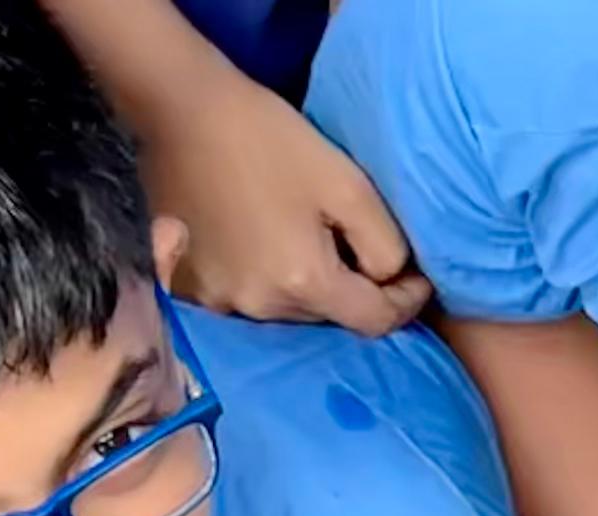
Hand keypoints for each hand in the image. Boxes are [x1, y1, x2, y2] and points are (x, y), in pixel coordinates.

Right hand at [150, 96, 432, 335]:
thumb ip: (384, 243)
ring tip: (304, 239)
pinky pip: (250, 300)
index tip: (417, 278)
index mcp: (303, 282)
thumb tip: (396, 279)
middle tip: (354, 244)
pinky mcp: (193, 292)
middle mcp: (261, 307)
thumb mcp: (347, 184)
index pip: (375, 321)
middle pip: (329, 316)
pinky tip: (263, 242)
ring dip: (307, 285)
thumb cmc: (267, 139)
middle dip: (351, 288)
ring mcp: (222, 304)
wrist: (180, 112)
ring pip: (290, 311)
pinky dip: (267, 280)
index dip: (405, 303)